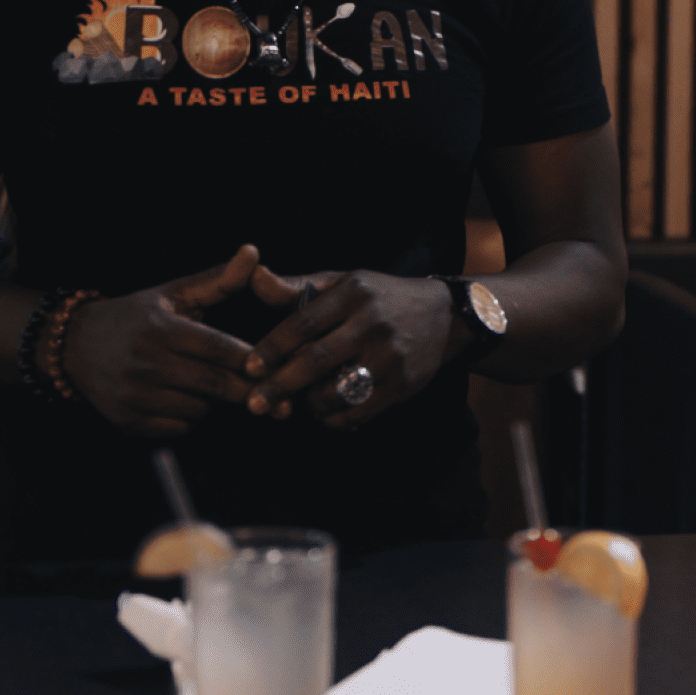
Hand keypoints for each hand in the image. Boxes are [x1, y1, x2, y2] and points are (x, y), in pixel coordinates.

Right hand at [61, 247, 264, 435]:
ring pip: (200, 409)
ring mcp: (136, 395)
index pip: (220, 349)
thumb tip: (252, 252)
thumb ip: (219, 280)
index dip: (252, 361)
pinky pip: (179, 427)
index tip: (276, 367)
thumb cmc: (135, 316)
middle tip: (278, 400)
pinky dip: (188, 417)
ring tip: (204, 383)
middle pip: (215, 384)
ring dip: (212, 401)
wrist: (74, 345)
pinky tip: (181, 399)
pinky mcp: (129, 421)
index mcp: (162, 329)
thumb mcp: (173, 293)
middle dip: (249, 392)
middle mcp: (147, 363)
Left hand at [239, 265, 461, 427]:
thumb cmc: (381, 298)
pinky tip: (326, 412)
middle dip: (281, 385)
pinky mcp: (403, 384)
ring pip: (338, 390)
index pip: (304, 322)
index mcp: (354, 294)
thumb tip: (253, 277)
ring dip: (311, 403)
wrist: (446, 317)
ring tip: (302, 402)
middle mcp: (373, 323)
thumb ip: (296, 287)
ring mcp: (391, 356)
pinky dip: (336, 417)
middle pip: (317, 360)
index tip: (250, 368)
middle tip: (255, 404)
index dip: (273, 347)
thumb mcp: (342, 283)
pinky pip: (360, 410)